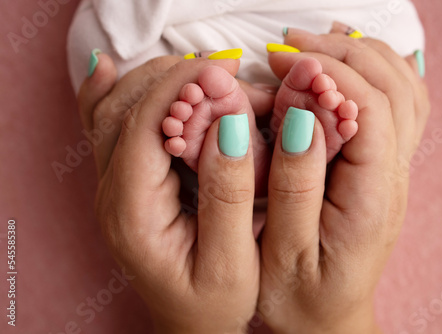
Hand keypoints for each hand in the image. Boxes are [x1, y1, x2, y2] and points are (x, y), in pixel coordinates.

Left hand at [77, 55, 259, 333]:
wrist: (190, 322)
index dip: (181, 90)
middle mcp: (112, 195)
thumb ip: (228, 196)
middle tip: (223, 71)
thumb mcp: (232, 262)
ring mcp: (113, 186)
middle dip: (174, 80)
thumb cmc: (213, 301)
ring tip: (200, 71)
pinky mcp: (125, 181)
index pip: (144, 128)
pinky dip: (112, 93)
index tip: (223, 70)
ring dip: (155, 82)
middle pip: (123, 111)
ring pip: (111, 111)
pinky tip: (112, 71)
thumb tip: (230, 127)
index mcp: (133, 214)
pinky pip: (105, 126)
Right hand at [257, 30, 428, 332]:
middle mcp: (392, 178)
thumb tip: (302, 115)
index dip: (329, 74)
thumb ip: (293, 184)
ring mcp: (392, 172)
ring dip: (361, 57)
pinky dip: (372, 74)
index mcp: (372, 197)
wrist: (325, 319)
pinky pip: (395, 106)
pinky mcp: (379, 170)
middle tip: (290, 45)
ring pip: (403, 90)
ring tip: (313, 45)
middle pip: (394, 89)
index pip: (370, 109)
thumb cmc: (299, 294)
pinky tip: (342, 66)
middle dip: (343, 53)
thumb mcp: (284, 250)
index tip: (282, 61)